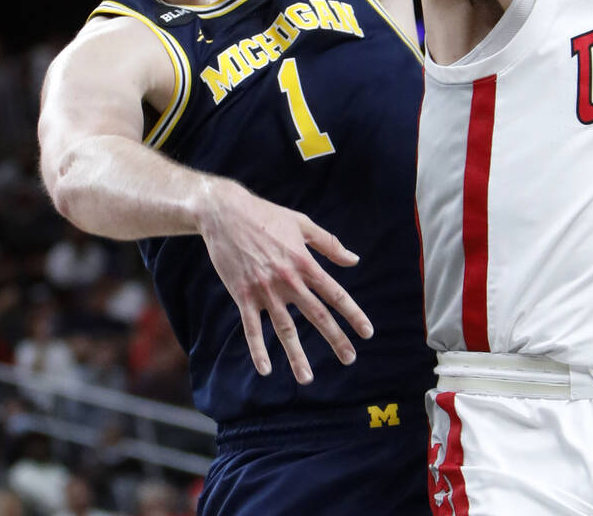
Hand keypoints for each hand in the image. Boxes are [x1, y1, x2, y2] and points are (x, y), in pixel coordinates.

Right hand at [197, 177, 372, 384]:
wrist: (225, 213)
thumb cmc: (266, 216)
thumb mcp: (302, 223)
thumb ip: (329, 244)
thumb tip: (354, 260)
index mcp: (304, 262)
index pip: (334, 294)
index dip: (353, 314)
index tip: (367, 333)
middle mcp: (288, 280)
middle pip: (316, 315)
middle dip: (335, 339)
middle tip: (350, 359)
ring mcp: (264, 290)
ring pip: (285, 328)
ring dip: (297, 355)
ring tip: (307, 378)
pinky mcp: (242, 295)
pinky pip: (252, 328)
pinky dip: (258, 350)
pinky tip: (265, 369)